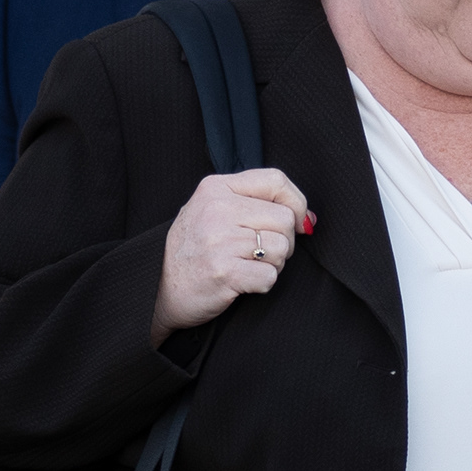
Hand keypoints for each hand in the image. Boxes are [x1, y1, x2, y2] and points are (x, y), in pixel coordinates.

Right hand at [153, 169, 312, 338]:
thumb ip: (257, 204)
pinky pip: (270, 277)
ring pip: (282, 249)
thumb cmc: (195, 250)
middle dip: (283, 241)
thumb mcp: (214, 211)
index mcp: (215, 188)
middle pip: (285, 219)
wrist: (162, 290)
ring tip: (247, 266)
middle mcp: (217, 209)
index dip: (297, 203)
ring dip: (273, 265)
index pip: (276, 180)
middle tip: (259, 253)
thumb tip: (309, 219)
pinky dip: (262, 284)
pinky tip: (241, 282)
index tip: (297, 221)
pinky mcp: (224, 272)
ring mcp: (220, 241)